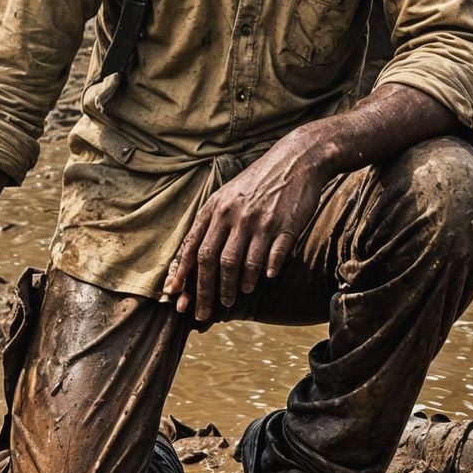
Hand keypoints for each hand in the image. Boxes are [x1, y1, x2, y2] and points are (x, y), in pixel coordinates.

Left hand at [164, 132, 328, 321]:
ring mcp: (260, 221)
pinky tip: (265, 279)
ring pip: (240, 263)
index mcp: (216, 208)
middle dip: (205, 291)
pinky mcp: (285, 225)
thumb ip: (212, 223)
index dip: (183, 275)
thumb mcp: (228, 195)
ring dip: (234, 286)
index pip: (193, 247)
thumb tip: (192, 257)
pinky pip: (272, 257)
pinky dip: (265, 271)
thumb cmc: (258, 182)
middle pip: (213, 261)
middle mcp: (234, 215)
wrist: (295, 160)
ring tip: (233, 296)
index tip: (177, 298)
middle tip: (203, 313)